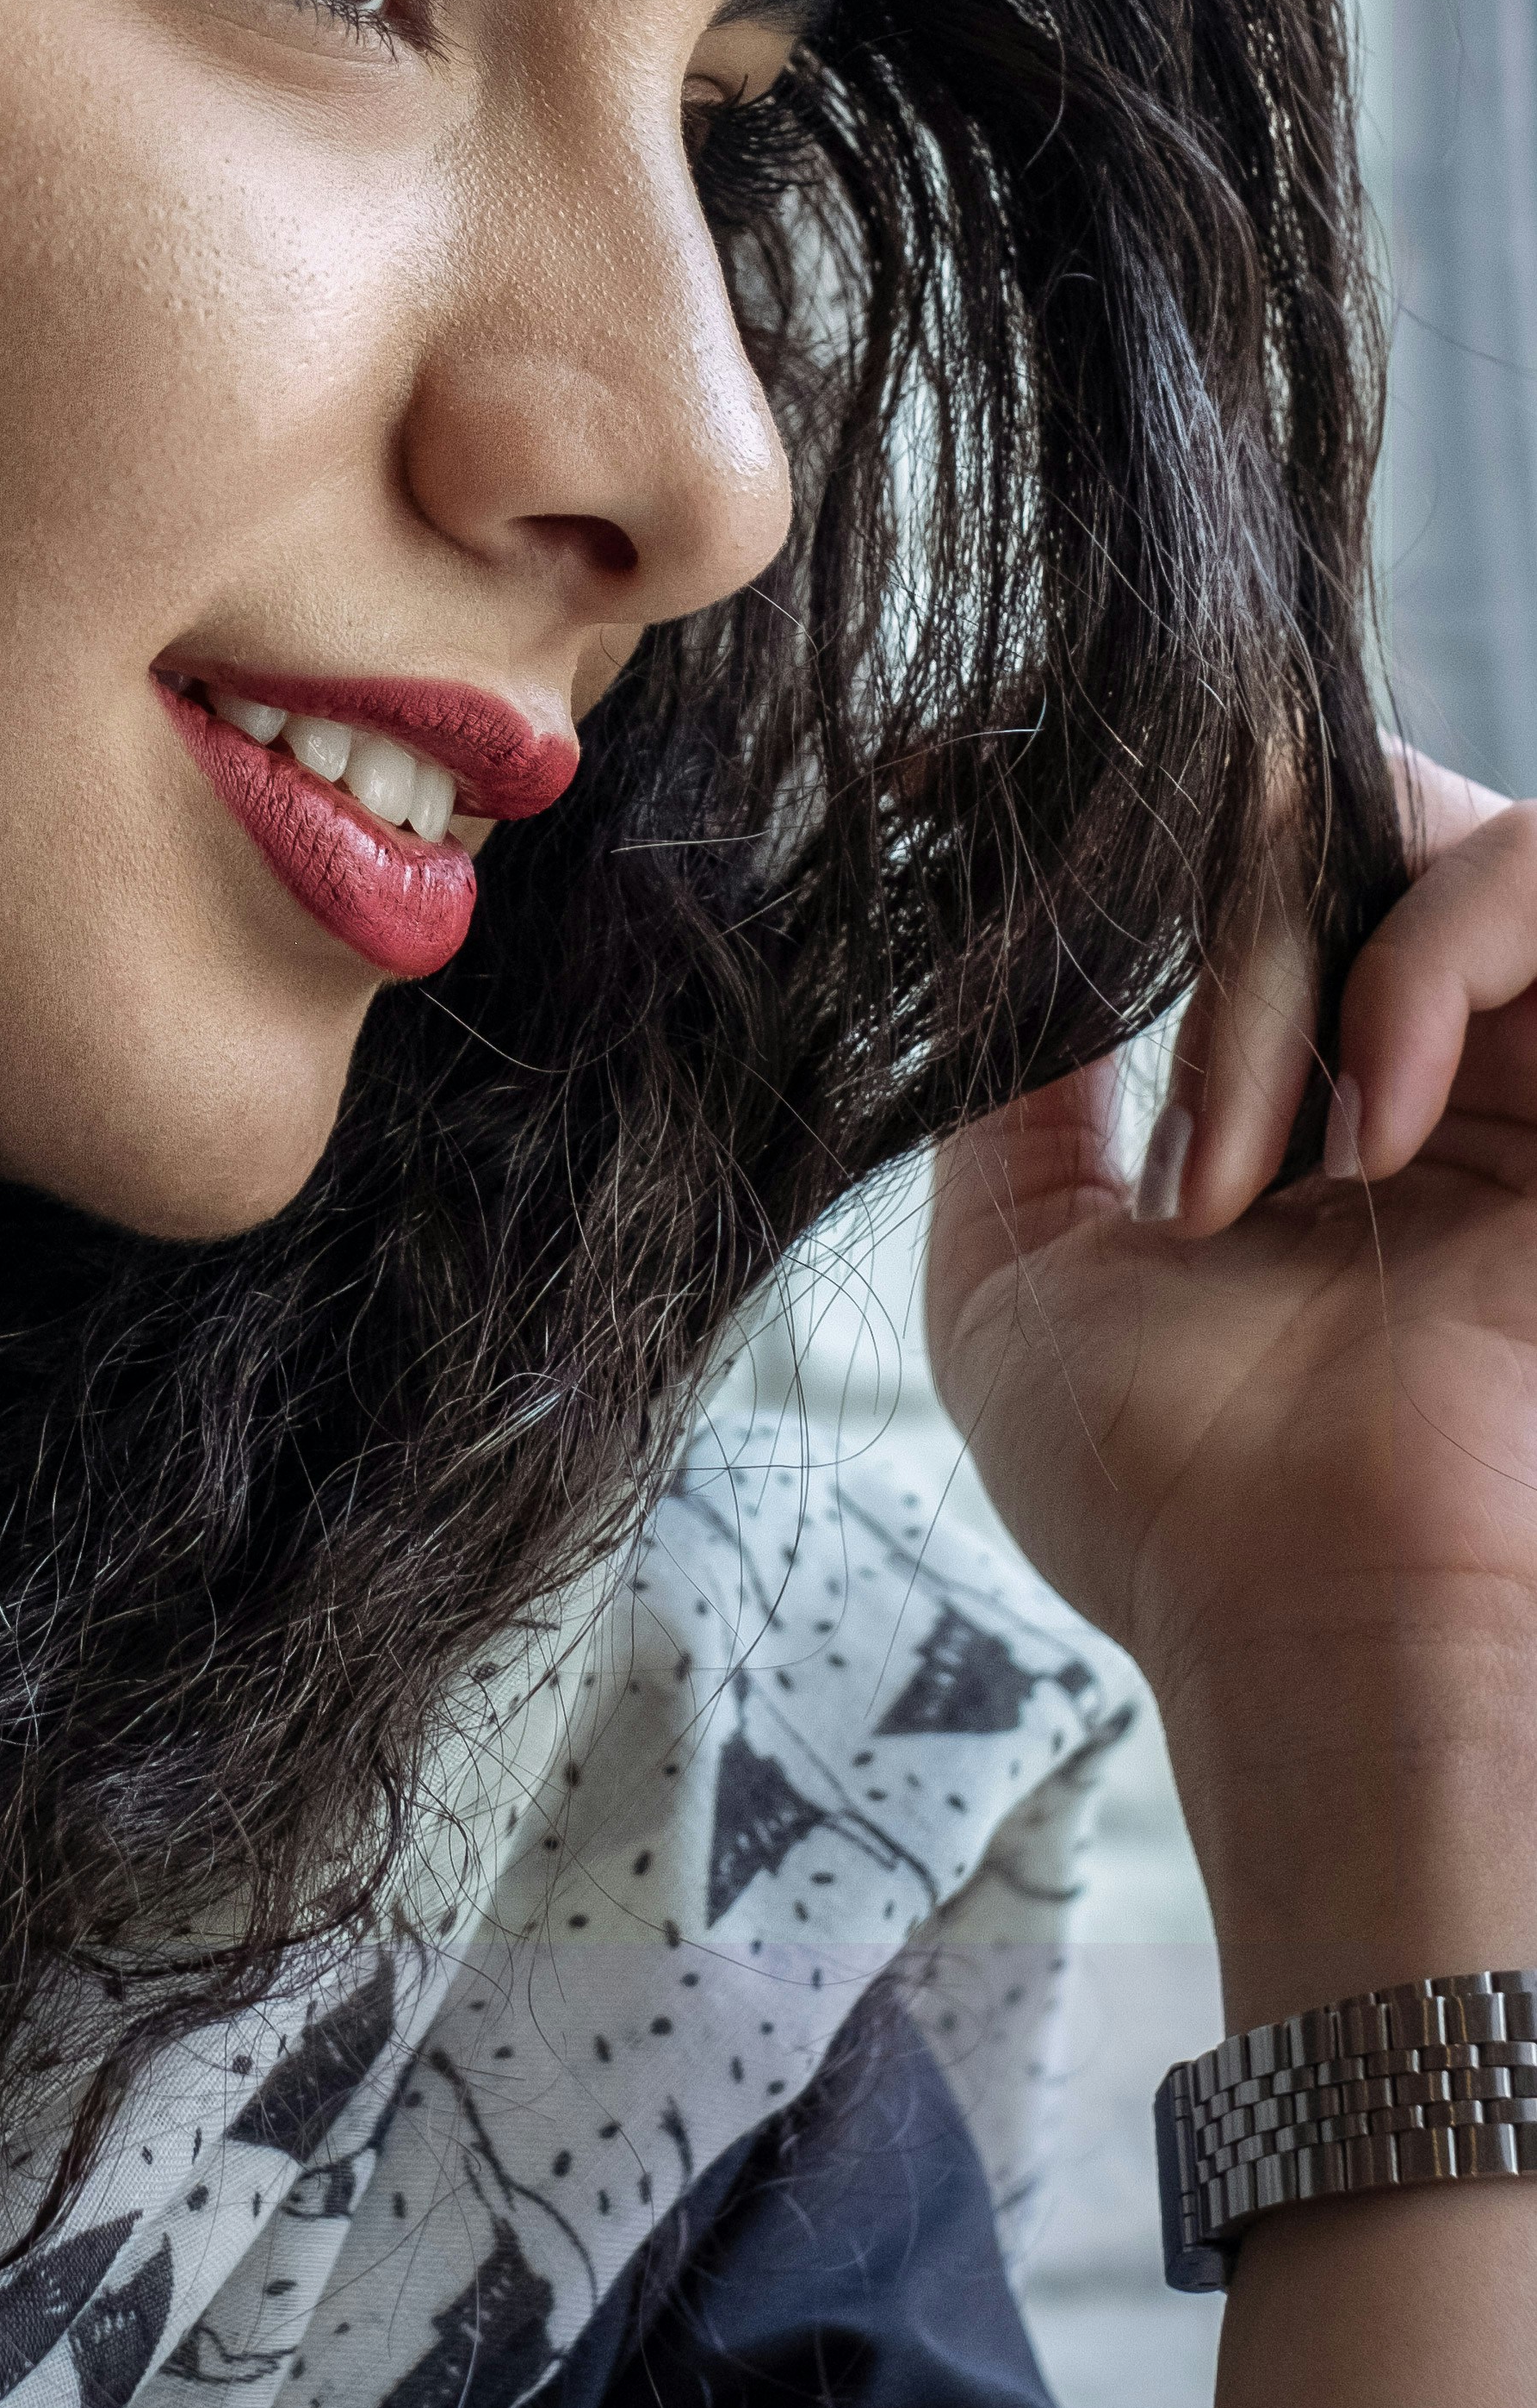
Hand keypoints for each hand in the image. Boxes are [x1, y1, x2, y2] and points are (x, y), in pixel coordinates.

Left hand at [930, 752, 1536, 1995]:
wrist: (1321, 1621)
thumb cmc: (1169, 1491)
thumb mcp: (1017, 1263)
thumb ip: (1011, 1095)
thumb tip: (979, 941)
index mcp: (1297, 1086)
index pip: (1229, 843)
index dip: (1101, 790)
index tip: (931, 786)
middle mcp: (1424, 1042)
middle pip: (1307, 796)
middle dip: (1186, 885)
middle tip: (1123, 1018)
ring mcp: (1524, 1054)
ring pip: (1405, 819)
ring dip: (1280, 966)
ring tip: (1240, 1170)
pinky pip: (1532, 865)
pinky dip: (1420, 970)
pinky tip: (1365, 1143)